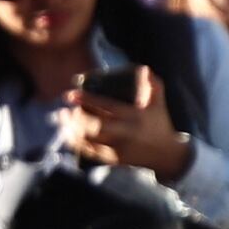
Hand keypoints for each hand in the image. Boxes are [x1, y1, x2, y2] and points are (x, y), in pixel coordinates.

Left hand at [62, 71, 192, 184]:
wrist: (165, 154)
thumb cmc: (159, 123)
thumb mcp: (159, 104)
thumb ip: (152, 85)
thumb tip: (144, 68)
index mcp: (134, 117)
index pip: (108, 107)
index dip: (87, 99)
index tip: (71, 94)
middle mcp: (125, 133)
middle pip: (94, 127)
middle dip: (76, 118)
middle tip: (66, 109)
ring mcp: (117, 149)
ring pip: (87, 141)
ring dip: (70, 129)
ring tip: (62, 117)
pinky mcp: (111, 159)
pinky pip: (88, 151)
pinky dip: (74, 142)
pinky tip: (66, 132)